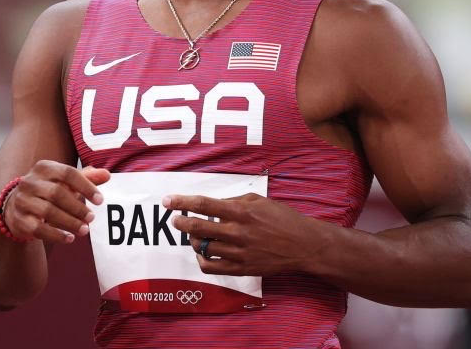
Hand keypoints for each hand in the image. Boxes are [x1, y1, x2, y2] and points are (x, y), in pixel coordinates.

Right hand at [3, 161, 109, 243]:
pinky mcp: (19, 219)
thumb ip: (87, 178)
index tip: (100, 200)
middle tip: (92, 218)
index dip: (86, 186)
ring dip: (69, 222)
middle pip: (57, 193)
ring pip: (48, 211)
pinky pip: (39, 228)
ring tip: (84, 230)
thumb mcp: (66, 182)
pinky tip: (69, 238)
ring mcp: (22, 200)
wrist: (16, 207)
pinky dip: (56, 235)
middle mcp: (30, 181)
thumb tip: (107, 174)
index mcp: (44, 167)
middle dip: (77, 207)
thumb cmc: (49, 191)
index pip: (68, 173)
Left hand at [163, 193, 321, 276]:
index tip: (168, 201)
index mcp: (241, 212)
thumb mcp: (259, 200)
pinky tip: (202, 251)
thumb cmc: (282, 219)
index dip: (182, 202)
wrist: (303, 245)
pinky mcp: (241, 269)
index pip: (204, 205)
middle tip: (175, 219)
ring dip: (192, 239)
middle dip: (181, 222)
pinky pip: (211, 267)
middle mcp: (237, 233)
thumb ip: (234, 202)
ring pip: (202, 247)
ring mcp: (238, 253)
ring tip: (194, 234)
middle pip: (197, 227)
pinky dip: (201, 259)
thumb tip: (213, 204)